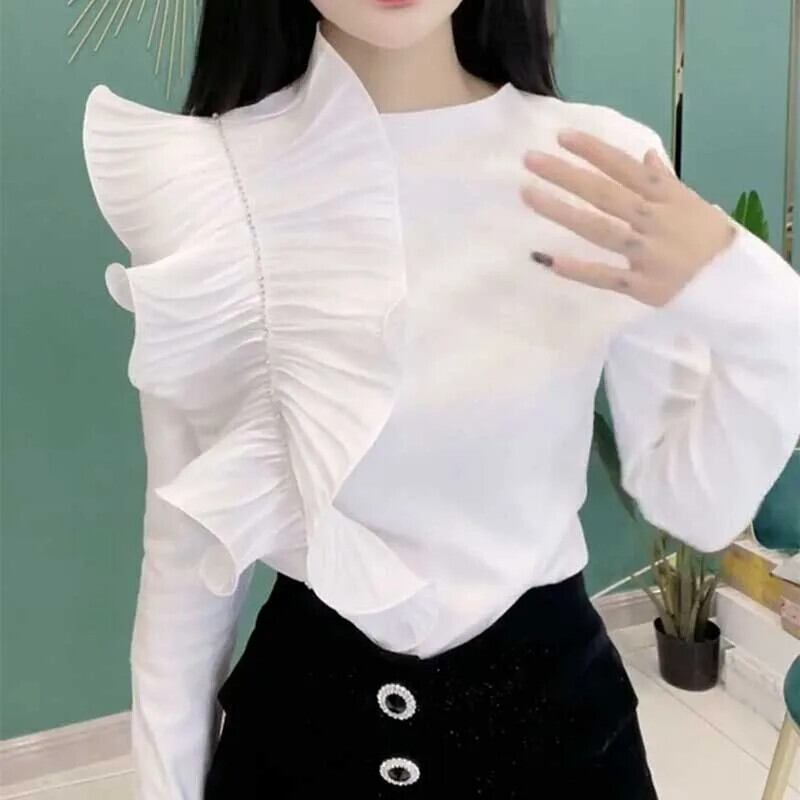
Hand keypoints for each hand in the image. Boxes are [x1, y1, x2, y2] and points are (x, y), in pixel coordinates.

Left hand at [519, 128, 737, 306]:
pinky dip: (579, 269)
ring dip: (561, 211)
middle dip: (565, 174)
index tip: (562, 136)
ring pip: (599, 228)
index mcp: (665, 197)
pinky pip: (606, 276)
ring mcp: (646, 253)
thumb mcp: (692, 203)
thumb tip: (645, 154)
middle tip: (530, 159)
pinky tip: (550, 260)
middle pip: (603, 193)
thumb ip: (665, 180)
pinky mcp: (642, 286)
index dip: (594, 151)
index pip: (624, 168)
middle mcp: (653, 220)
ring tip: (529, 194)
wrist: (735, 284)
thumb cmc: (708, 240)